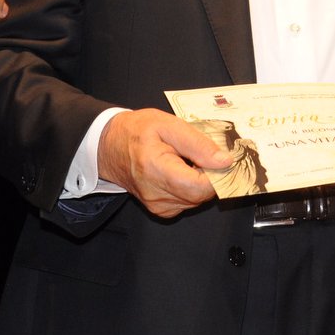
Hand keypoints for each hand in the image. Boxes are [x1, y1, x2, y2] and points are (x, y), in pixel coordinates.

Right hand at [97, 109, 229, 217]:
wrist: (109, 146)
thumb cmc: (136, 131)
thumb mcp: (168, 125)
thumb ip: (198, 144)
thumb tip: (224, 161)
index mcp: (156, 169)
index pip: (200, 186)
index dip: (217, 174)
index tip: (219, 158)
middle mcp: (156, 194)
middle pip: (201, 195)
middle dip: (210, 176)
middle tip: (201, 154)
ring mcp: (157, 206)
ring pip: (197, 200)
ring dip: (200, 181)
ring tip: (187, 160)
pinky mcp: (160, 210)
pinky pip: (188, 202)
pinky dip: (191, 187)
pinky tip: (181, 171)